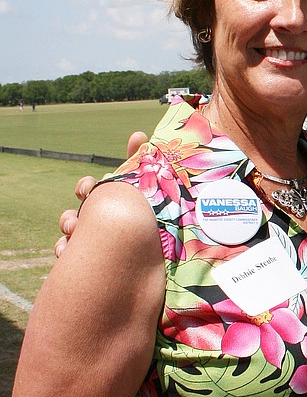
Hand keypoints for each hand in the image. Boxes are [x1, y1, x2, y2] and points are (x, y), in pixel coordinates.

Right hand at [55, 131, 148, 256]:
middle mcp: (96, 220)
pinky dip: (64, 252)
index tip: (85, 190)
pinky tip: (67, 253)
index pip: (89, 190)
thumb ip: (139, 161)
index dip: (85, 188)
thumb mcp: (145, 190)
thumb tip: (137, 134)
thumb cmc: (147, 216)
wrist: (153, 261)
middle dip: (70, 218)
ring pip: (69, 237)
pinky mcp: (91, 262)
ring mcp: (91, 241)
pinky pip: (68, 257)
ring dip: (68, 236)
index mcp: (108, 201)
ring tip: (74, 240)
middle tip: (75, 223)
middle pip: (73, 216)